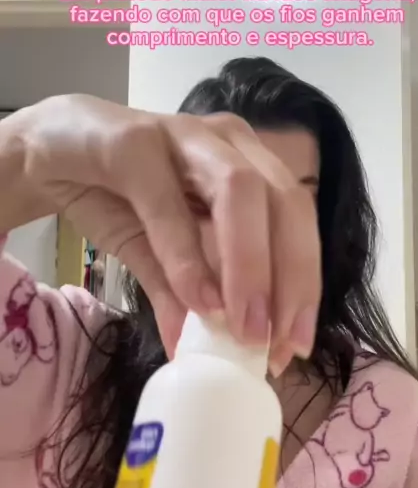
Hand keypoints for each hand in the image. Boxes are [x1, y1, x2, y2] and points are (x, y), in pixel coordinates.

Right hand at [10, 95, 320, 368]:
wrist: (43, 152)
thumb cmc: (111, 195)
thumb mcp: (153, 254)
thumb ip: (179, 293)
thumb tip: (198, 353)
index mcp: (247, 165)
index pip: (296, 220)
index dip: (305, 282)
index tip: (296, 345)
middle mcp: (227, 143)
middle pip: (285, 202)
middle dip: (290, 277)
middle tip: (275, 343)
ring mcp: (184, 134)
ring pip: (240, 190)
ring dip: (249, 266)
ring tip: (244, 328)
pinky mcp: (134, 139)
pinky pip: (169, 201)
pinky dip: (187, 255)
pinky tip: (196, 299)